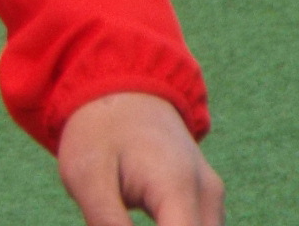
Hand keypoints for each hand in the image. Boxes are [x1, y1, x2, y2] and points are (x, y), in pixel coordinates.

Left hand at [57, 91, 223, 224]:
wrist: (120, 85)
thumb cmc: (98, 130)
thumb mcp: (87, 177)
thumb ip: (108, 225)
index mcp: (177, 186)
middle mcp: (206, 193)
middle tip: (118, 223)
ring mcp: (211, 195)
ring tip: (120, 216)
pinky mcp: (206, 198)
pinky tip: (135, 222)